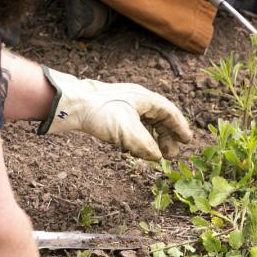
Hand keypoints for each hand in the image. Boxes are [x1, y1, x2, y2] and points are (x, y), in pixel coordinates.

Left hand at [40, 68, 192, 160]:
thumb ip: (146, 146)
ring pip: (145, 123)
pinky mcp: (111, 112)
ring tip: (153, 155)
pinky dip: (137, 139)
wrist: (69, 103)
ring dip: (151, 140)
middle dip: (166, 137)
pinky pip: (132, 126)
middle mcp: (137, 100)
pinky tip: (132, 150)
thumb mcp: (127, 132)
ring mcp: (123, 105)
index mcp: (145, 99)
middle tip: (170, 154)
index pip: (169, 112)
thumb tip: (157, 157)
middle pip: (159, 118)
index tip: (187, 141)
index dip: (179, 128)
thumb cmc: (100, 112)